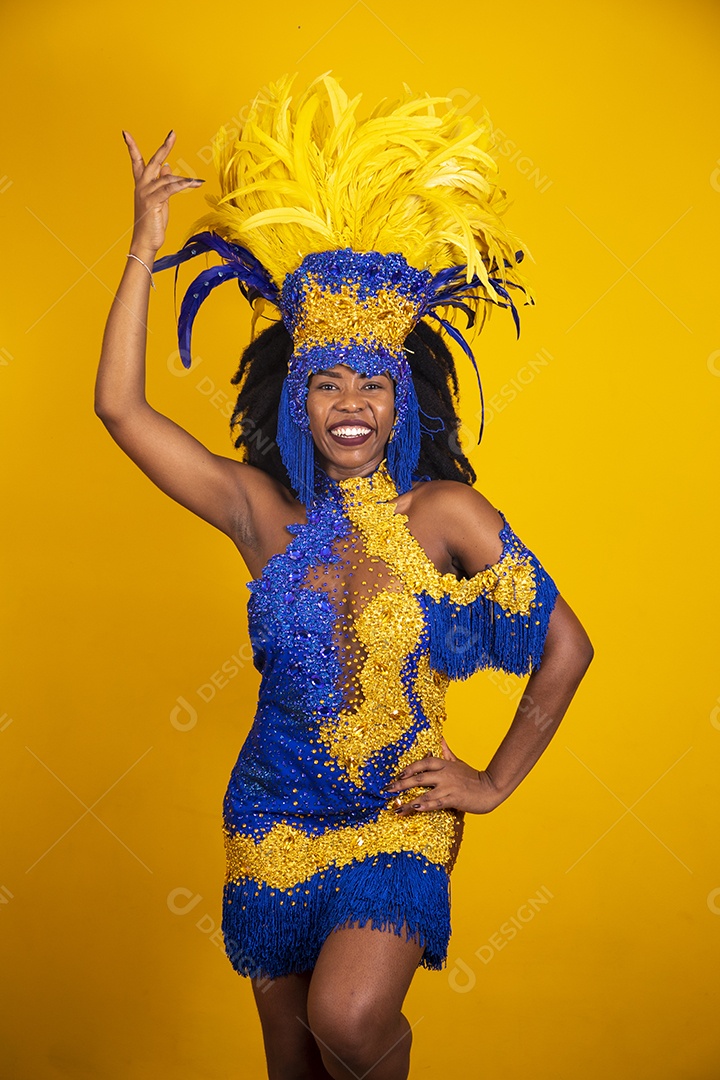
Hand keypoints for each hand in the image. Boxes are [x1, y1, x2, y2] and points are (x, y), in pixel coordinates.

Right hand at [122, 130, 204, 260]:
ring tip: (198, 182)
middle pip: (153, 162)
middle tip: (172, 134)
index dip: (132, 147)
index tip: (126, 133)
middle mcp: (142, 186)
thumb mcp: (160, 200)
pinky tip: (194, 184)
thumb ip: (163, 184)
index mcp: (142, 185)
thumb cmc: (153, 223)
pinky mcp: (153, 201)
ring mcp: (146, 193)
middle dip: (164, 148)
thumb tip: (167, 167)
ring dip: (184, 180)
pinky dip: (183, 185)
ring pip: (166, 178)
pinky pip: (170, 189)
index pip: (136, 162)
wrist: (145, 242)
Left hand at [385, 737, 501, 814]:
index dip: (410, 768)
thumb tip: (440, 739)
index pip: (424, 763)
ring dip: (408, 801)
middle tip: (387, 790)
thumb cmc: (473, 776)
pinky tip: (414, 809)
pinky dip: (424, 806)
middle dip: (401, 784)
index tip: (398, 774)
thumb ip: (447, 752)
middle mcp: (444, 774)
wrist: (491, 788)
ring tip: (396, 808)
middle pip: (419, 777)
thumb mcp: (458, 762)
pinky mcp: (453, 799)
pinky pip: (436, 803)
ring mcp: (448, 787)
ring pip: (424, 793)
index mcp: (445, 764)